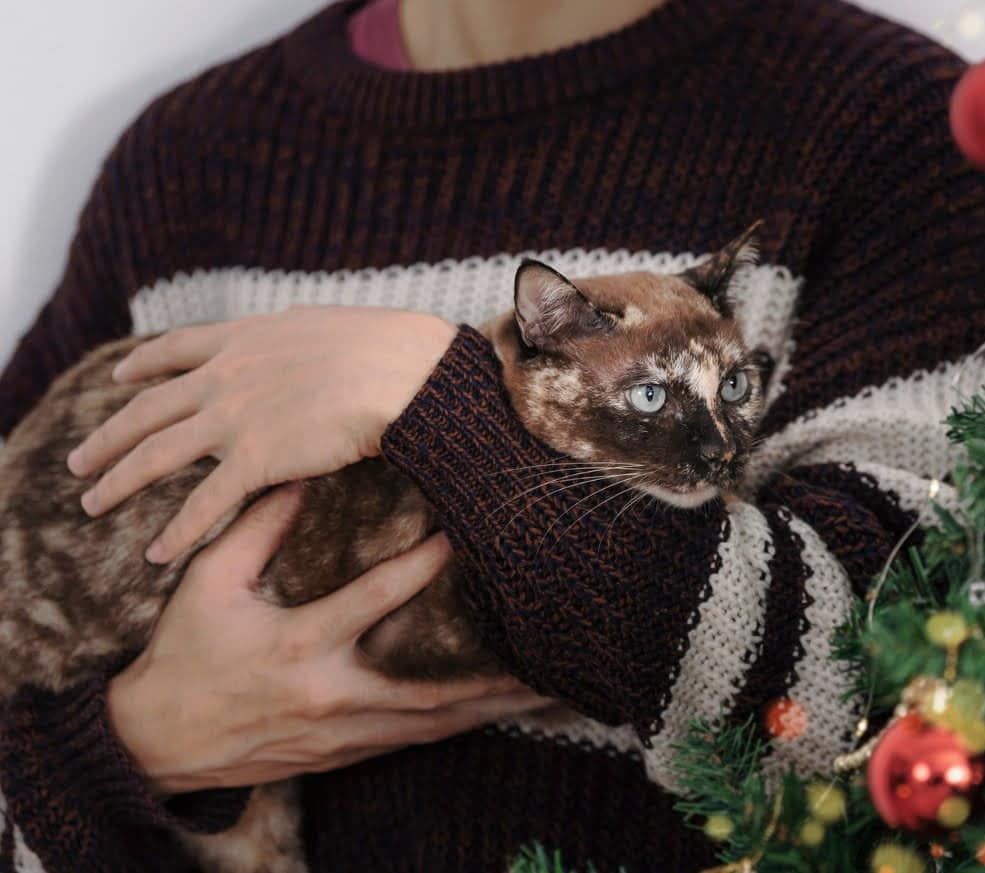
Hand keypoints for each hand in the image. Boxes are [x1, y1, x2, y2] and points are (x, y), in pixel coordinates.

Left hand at [67, 306, 457, 563]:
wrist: (405, 373)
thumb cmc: (389, 347)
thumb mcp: (331, 323)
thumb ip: (302, 333)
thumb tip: (303, 330)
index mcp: (246, 338)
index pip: (176, 350)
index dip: (142, 365)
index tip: (119, 377)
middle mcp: (226, 376)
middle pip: (147, 410)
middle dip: (108, 436)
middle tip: (79, 459)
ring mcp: (234, 418)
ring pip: (156, 456)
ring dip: (119, 482)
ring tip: (92, 504)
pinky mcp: (256, 461)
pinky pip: (203, 504)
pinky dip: (176, 531)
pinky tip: (155, 554)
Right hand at [106, 485, 550, 794]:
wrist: (156, 742)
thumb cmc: (184, 653)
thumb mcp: (209, 584)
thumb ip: (256, 528)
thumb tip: (302, 469)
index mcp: (298, 646)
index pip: (374, 599)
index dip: (422, 565)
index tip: (465, 534)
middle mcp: (330, 696)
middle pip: (427, 690)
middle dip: (487, 678)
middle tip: (545, 656)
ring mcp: (340, 734)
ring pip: (429, 727)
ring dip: (485, 711)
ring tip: (542, 692)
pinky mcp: (342, 754)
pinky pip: (410, 741)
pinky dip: (453, 728)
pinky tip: (493, 716)